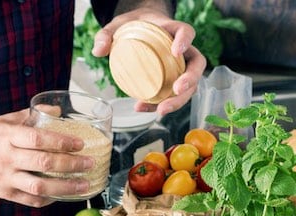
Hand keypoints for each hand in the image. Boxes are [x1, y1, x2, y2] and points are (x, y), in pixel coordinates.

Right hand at [0, 110, 95, 206]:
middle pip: (44, 164)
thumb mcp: (3, 120)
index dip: (62, 142)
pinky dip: (48, 199)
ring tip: (83, 185)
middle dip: (71, 165)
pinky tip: (62, 195)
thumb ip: (30, 116)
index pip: (39, 139)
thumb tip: (57, 110)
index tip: (80, 143)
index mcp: (7, 136)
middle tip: (89, 164)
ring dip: (65, 187)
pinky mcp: (5, 193)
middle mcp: (7, 158)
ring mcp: (6, 178)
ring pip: (40, 187)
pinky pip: (30, 200)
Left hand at [91, 7, 205, 115]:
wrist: (139, 31)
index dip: (185, 41)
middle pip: (197, 64)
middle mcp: (182, 49)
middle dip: (190, 79)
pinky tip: (142, 108)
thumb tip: (98, 51)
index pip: (186, 31)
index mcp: (172, 30)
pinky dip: (158, 104)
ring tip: (160, 110)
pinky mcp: (171, 81)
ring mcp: (179, 67)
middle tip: (177, 90)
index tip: (176, 51)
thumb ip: (106, 34)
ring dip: (179, 100)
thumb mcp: (118, 25)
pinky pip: (172, 95)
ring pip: (190, 85)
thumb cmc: (134, 26)